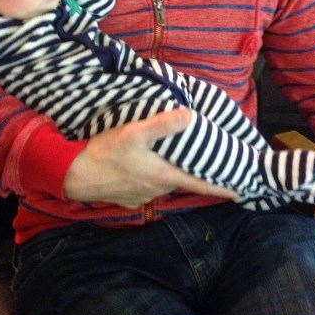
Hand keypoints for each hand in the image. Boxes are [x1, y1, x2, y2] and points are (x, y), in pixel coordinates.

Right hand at [63, 108, 236, 207]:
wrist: (74, 175)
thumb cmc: (106, 153)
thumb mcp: (134, 133)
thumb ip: (162, 124)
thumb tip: (190, 115)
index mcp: (164, 175)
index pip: (200, 184)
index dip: (221, 188)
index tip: (240, 191)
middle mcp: (157, 190)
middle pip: (181, 183)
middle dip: (193, 175)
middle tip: (202, 163)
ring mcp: (141, 197)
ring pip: (163, 186)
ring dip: (170, 176)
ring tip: (172, 162)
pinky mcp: (127, 199)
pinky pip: (146, 190)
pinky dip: (150, 180)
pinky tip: (143, 169)